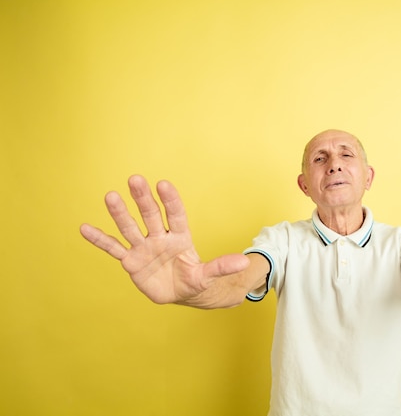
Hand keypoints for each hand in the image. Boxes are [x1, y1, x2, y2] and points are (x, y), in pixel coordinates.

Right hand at [80, 176, 249, 305]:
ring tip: (110, 196)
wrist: (180, 293)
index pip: (175, 214)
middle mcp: (160, 238)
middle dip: (143, 198)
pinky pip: (113, 248)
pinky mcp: (131, 261)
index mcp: (181, 237)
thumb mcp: (208, 276)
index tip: (163, 184)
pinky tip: (84, 228)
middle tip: (136, 179)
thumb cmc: (195, 280)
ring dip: (120, 213)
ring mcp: (144, 248)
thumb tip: (245, 263)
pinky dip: (100, 240)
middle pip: (151, 215)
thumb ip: (222, 267)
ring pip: (131, 227)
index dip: (170, 200)